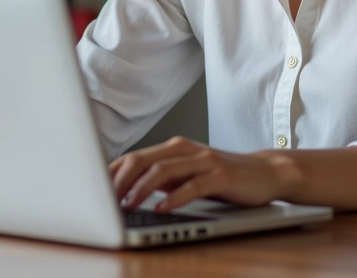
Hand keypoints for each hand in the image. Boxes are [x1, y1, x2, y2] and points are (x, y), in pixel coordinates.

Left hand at [109, 136, 288, 211]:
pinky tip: (161, 209)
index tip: (92, 191)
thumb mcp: (186, 174)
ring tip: (127, 205)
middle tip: (104, 201)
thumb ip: (161, 177)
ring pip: (163, 170)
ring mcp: (203, 160)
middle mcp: (185, 149)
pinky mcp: (220, 175)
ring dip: (141, 189)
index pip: (134, 157)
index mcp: (173, 148)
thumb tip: (125, 189)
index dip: (111, 174)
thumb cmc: (221, 175)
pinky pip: (192, 185)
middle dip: (119, 181)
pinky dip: (173, 197)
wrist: (264, 171)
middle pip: (143, 160)